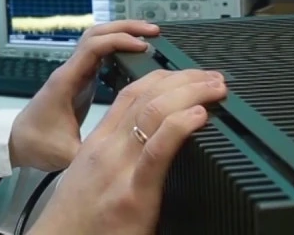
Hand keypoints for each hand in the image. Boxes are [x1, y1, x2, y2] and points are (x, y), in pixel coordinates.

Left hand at [8, 20, 158, 171]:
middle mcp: (70, 71)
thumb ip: (93, 155)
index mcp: (66, 81)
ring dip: (120, 34)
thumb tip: (123, 160)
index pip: (93, 47)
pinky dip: (116, 48)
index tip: (143, 46)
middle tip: (153, 31)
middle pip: (96, 35)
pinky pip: (98, 55)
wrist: (15, 142)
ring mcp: (74, 74)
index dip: (119, 41)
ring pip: (97, 41)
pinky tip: (134, 55)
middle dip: (124, 28)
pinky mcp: (79, 81)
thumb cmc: (36, 144)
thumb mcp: (65, 154)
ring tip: (147, 37)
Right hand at [26, 68, 227, 234]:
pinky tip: (199, 115)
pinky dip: (181, 126)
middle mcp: (108, 148)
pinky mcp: (134, 194)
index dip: (163, 77)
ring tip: (215, 88)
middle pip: (146, 95)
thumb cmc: (78, 219)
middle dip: (184, 79)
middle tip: (212, 76)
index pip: (131, 93)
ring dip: (190, 93)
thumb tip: (148, 146)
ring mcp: (120, 168)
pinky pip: (159, 150)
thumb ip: (118, 157)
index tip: (188, 74)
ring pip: (154, 112)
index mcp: (100, 142)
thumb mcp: (91, 176)